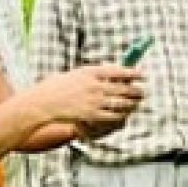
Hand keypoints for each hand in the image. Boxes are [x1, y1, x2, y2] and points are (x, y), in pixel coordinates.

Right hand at [31, 65, 145, 128]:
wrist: (45, 102)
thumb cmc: (60, 87)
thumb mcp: (78, 74)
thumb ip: (96, 74)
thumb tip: (116, 73)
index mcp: (92, 72)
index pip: (119, 71)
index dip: (134, 73)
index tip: (143, 75)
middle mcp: (95, 86)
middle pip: (123, 87)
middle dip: (136, 90)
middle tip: (142, 91)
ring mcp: (94, 101)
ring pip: (121, 103)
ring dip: (132, 103)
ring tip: (136, 102)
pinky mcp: (92, 115)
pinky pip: (113, 115)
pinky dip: (121, 114)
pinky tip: (125, 113)